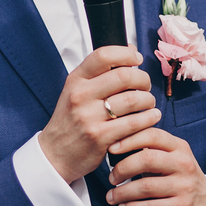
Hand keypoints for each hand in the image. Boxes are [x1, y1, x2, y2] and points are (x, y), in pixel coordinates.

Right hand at [38, 46, 157, 183]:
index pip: (103, 56)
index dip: (126, 53)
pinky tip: (151, 117)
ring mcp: (89, 117)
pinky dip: (148, 119)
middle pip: (124, 76)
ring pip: (132, 99)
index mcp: (75, 80)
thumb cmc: (70, 120)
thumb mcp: (76, 91)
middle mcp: (80, 96)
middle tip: (146, 86)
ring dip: (148, 100)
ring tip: (149, 103)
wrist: (55, 154)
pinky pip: (134, 123)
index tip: (137, 59)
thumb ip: (99, 73)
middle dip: (143, 79)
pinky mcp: (100, 137)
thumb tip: (130, 50)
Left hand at [105, 128, 205, 205]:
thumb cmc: (180, 178)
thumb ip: (150, 150)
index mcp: (179, 147)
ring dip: (122, 192)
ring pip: (146, 187)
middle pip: (147, 160)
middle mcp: (184, 163)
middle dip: (122, 169)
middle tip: (111, 177)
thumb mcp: (172, 158)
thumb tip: (116, 145)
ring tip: (111, 196)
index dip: (129, 140)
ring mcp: (185, 186)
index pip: (152, 135)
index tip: (111, 148)